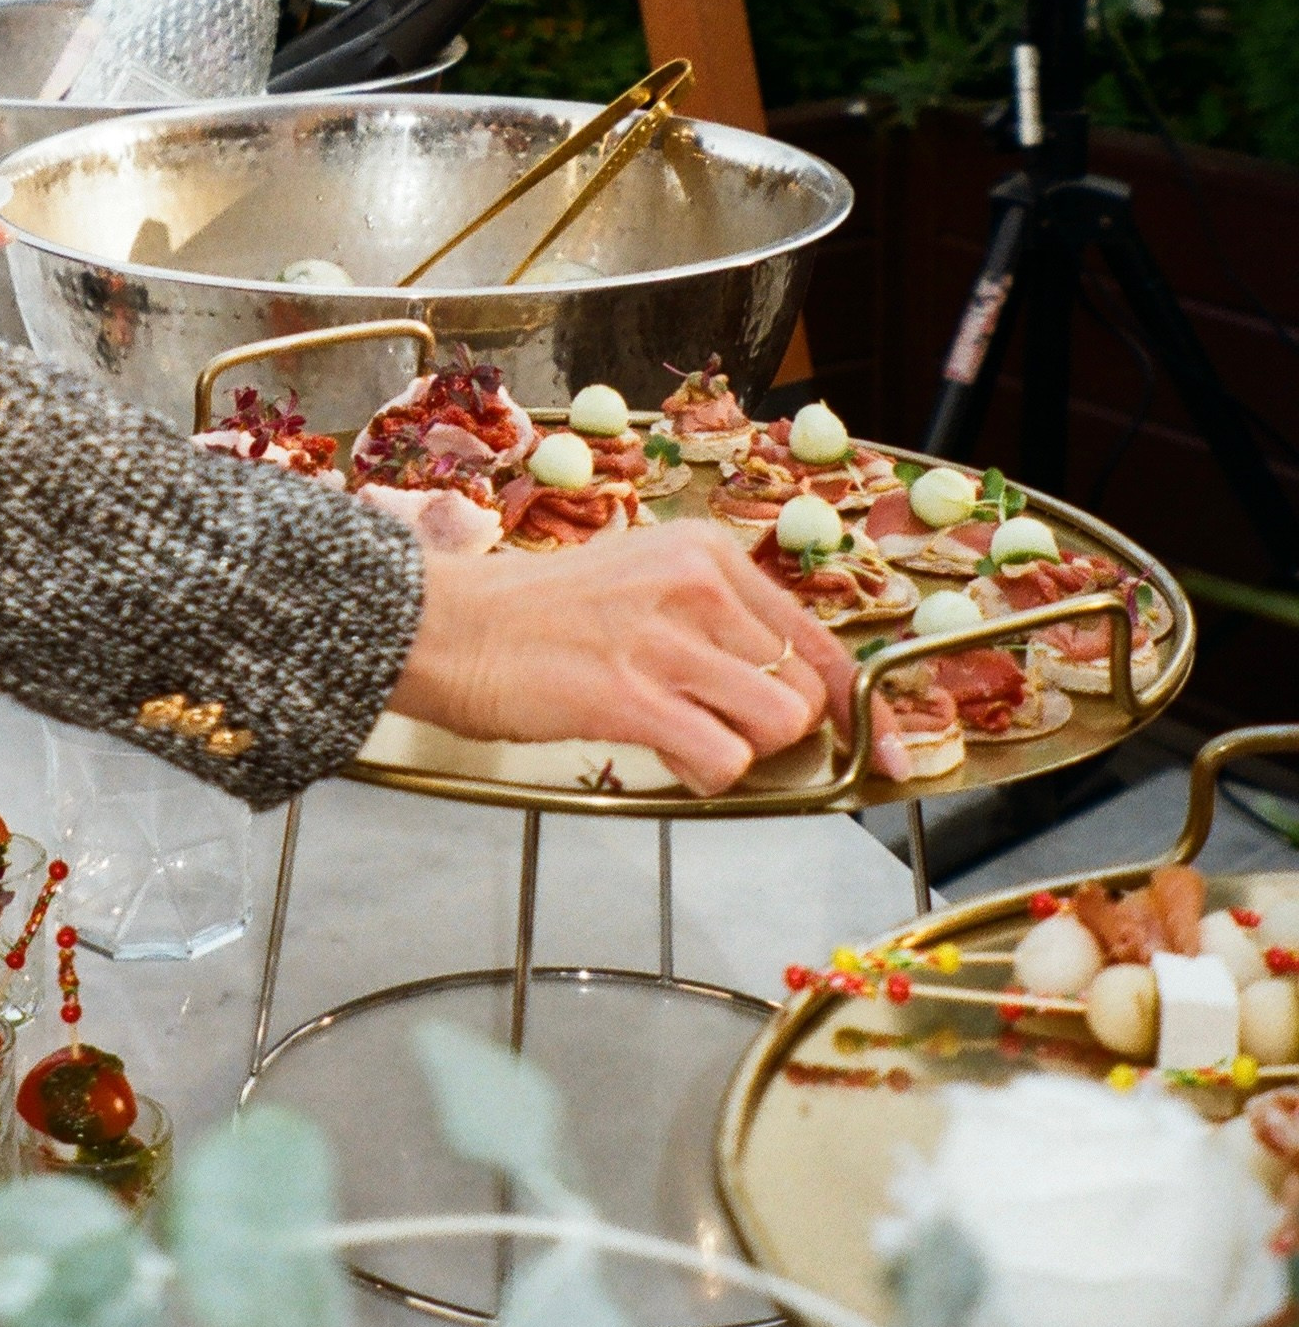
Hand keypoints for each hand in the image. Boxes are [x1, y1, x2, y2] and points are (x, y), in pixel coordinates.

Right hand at [390, 518, 865, 796]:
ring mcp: (664, 638)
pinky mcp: (629, 694)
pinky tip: (659, 752)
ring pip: (775, 727)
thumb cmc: (535, 616)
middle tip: (713, 730)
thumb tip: (785, 691)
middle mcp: (696, 584)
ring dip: (737, 751)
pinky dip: (703, 774)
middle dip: (773, 732)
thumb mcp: (640, 583)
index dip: (863, 708)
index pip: (822, 640)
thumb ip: (713, 624)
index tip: (883, 752)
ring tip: (678, 736)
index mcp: (706, 552)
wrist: (444, 626)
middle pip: (806, 692)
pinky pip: (721, 760)